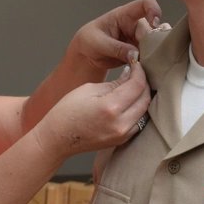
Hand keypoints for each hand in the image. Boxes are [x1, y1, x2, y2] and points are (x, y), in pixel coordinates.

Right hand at [33, 59, 151, 158]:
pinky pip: (139, 122)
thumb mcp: (89, 89)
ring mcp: (122, 134)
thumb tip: (131, 74)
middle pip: (145, 98)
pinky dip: (138, 110)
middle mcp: (120, 123)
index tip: (136, 63)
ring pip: (145, 111)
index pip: (137, 85)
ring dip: (143, 96)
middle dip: (143, 82)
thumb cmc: (67, 111)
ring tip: (135, 86)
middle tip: (137, 73)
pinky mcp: (122, 140)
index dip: (139, 71)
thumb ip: (114, 83)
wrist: (58, 138)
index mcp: (110, 107)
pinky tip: (131, 101)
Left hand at [69, 0, 164, 70]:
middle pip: (152, 29)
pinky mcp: (140, 52)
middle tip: (143, 53)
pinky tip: (147, 67)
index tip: (154, 24)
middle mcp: (135, 25)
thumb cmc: (89, 40)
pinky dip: (151, 61)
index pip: (145, 4)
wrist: (87, 54)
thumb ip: (116, 48)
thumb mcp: (98, 43)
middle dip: (151, 41)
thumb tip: (135, 55)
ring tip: (145, 61)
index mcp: (124, 15)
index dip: (154, 11)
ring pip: (155, 43)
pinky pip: (151, 55)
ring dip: (153, 52)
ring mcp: (139, 39)